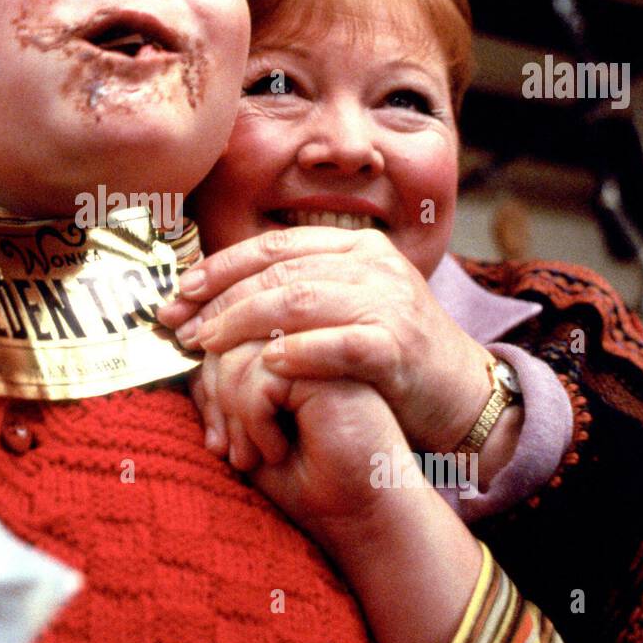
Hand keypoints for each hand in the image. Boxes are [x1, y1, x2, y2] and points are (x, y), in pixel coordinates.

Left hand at [160, 227, 491, 453]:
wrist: (463, 395)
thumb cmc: (389, 358)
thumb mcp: (347, 308)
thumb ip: (298, 294)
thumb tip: (220, 297)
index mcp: (355, 248)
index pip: (273, 247)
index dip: (220, 268)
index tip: (179, 293)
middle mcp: (373, 265)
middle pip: (279, 273)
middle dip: (220, 299)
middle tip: (181, 326)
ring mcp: (389, 302)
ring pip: (300, 301)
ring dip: (244, 323)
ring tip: (207, 345)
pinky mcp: (399, 346)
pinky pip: (339, 345)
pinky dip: (299, 353)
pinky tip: (266, 364)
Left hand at [189, 342, 485, 642]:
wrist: (362, 519)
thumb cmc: (309, 482)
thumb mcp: (247, 429)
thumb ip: (221, 388)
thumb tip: (185, 354)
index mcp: (293, 351)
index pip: (230, 336)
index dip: (205, 380)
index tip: (214, 436)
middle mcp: (310, 343)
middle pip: (230, 338)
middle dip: (211, 396)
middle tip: (224, 448)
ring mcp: (325, 352)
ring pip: (241, 353)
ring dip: (232, 413)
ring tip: (251, 455)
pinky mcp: (334, 370)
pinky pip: (263, 372)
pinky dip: (253, 418)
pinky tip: (276, 451)